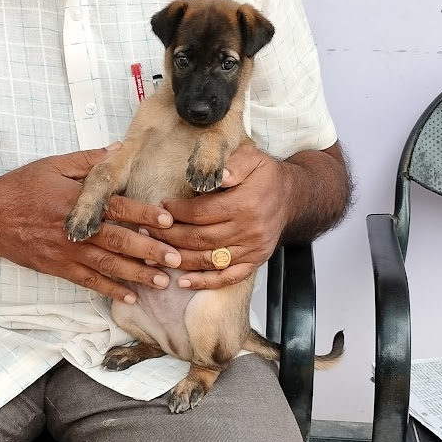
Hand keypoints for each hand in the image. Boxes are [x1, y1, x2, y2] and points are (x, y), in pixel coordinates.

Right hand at [0, 149, 180, 304]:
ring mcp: (68, 253)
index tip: (168, 221)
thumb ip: (88, 161)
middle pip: (120, 242)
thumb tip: (117, 150)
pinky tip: (130, 297)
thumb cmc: (21, 188)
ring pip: (109, 267)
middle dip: (150, 252)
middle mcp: (77, 231)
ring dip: (137, 275)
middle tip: (176, 259)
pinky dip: (110, 291)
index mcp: (79, 203)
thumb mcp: (53, 166)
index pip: (119, 209)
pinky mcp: (59, 269)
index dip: (144, 216)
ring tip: (162, 282)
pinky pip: (89, 282)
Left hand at [158, 143, 290, 289]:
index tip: (161, 208)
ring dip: (179, 259)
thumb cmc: (266, 176)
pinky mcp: (255, 261)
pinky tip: (183, 282)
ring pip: (209, 259)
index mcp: (245, 203)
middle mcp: (249, 229)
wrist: (293, 198)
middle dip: (169, 236)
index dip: (177, 212)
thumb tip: (218, 174)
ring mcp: (252, 249)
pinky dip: (205, 282)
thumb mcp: (253, 159)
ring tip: (155, 254)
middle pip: (200, 238)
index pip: (201, 212)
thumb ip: (233, 165)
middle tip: (147, 231)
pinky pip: (228, 277)